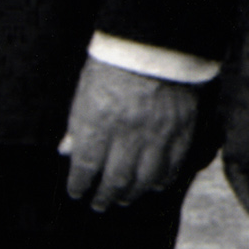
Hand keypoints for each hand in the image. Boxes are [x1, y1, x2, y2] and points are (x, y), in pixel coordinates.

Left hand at [57, 62, 199, 211]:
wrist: (154, 44)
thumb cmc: (112, 64)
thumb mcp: (84, 90)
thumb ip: (77, 124)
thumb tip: (67, 151)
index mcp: (98, 121)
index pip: (86, 165)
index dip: (80, 184)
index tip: (76, 192)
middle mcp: (127, 134)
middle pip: (116, 179)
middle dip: (105, 196)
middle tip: (100, 204)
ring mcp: (157, 135)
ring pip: (145, 179)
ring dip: (132, 193)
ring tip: (124, 199)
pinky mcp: (181, 132)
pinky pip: (172, 166)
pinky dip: (161, 180)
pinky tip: (153, 185)